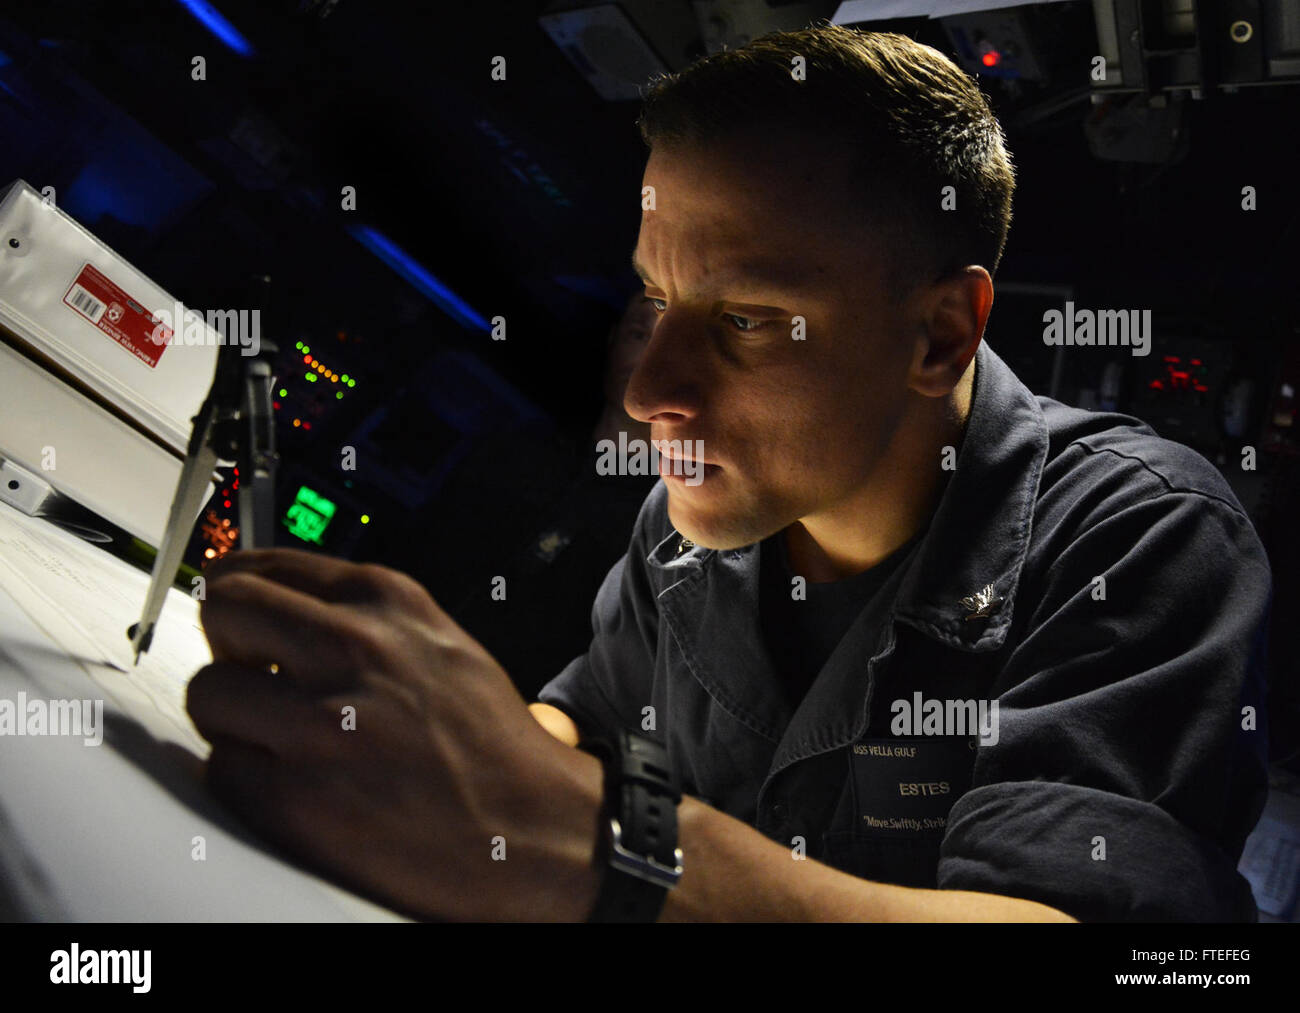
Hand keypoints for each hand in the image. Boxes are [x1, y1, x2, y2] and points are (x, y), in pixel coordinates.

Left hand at [185, 549, 603, 919]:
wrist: (527, 827)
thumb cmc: (487, 742)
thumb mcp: (438, 642)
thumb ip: (363, 618)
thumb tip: (280, 608)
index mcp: (389, 604)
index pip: (268, 567)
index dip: (239, 591)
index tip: (229, 605)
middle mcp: (352, 650)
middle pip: (225, 611)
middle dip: (227, 644)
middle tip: (248, 673)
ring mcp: (318, 724)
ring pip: (208, 691)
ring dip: (232, 718)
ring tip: (276, 739)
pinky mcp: (293, 797)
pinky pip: (220, 766)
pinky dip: (244, 777)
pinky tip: (290, 783)